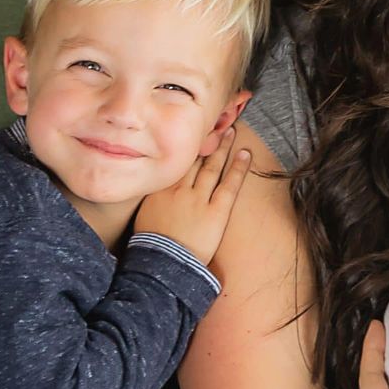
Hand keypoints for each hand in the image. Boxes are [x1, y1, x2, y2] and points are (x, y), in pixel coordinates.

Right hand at [133, 127, 250, 266]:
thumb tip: (156, 187)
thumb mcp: (143, 215)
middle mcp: (178, 189)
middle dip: (205, 140)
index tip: (193, 131)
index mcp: (159, 189)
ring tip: (230, 131)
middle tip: (215, 123)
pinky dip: (238, 169)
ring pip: (211, 167)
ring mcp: (198, 199)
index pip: (175, 161)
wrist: (161, 265)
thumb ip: (153, 198)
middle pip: (194, 159)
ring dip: (222, 147)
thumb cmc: (150, 246)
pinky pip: (229, 185)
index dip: (186, 145)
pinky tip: (245, 154)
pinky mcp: (216, 212)